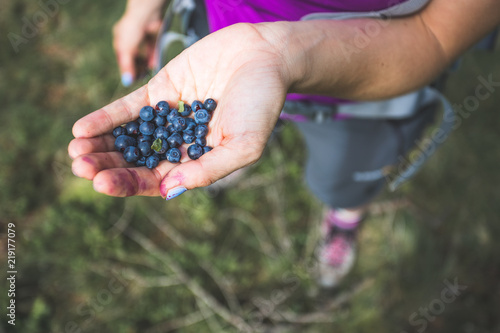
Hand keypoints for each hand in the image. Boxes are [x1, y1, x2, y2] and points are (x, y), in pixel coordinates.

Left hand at [69, 23, 290, 198]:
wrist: (265, 56)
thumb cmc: (262, 104)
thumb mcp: (245, 144)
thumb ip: (210, 169)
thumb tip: (168, 189)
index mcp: (197, 161)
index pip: (156, 180)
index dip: (128, 184)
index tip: (102, 183)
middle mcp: (178, 143)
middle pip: (135, 160)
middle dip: (107, 166)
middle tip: (81, 167)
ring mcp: (166, 117)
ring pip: (127, 137)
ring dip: (101, 145)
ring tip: (75, 150)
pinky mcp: (160, 91)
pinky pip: (128, 108)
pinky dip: (106, 118)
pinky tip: (82, 129)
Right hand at [113, 0, 163, 85]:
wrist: (147, 13)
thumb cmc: (132, 29)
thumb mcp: (126, 49)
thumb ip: (127, 65)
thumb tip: (127, 81)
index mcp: (120, 41)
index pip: (123, 60)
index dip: (127, 71)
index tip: (131, 82)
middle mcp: (130, 40)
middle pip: (133, 59)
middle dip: (136, 69)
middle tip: (140, 79)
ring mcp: (141, 39)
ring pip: (143, 56)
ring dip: (144, 65)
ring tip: (146, 74)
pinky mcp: (152, 37)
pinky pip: (152, 51)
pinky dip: (152, 58)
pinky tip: (152, 66)